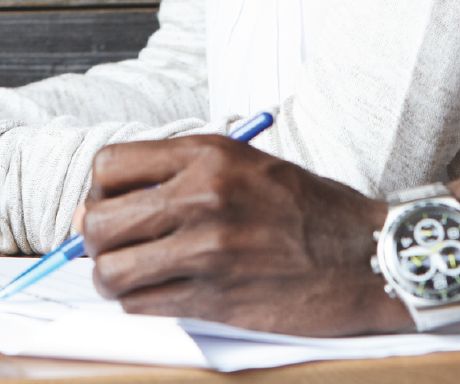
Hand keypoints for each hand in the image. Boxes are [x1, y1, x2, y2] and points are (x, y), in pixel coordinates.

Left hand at [76, 136, 404, 334]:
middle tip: (111, 248)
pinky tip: (160, 295)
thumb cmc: (309, 210)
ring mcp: (208, 250)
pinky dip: (140, 303)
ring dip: (111, 279)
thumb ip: (182, 176)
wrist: (366, 255)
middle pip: (99, 222)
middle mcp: (202, 196)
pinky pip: (143, 305)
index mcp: (208, 154)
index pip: (109, 167)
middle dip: (93, 240)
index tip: (107, 207)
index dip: (98, 192)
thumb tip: (107, 205)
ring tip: (129, 277)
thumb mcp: (246, 165)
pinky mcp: (217, 298)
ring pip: (112, 272)